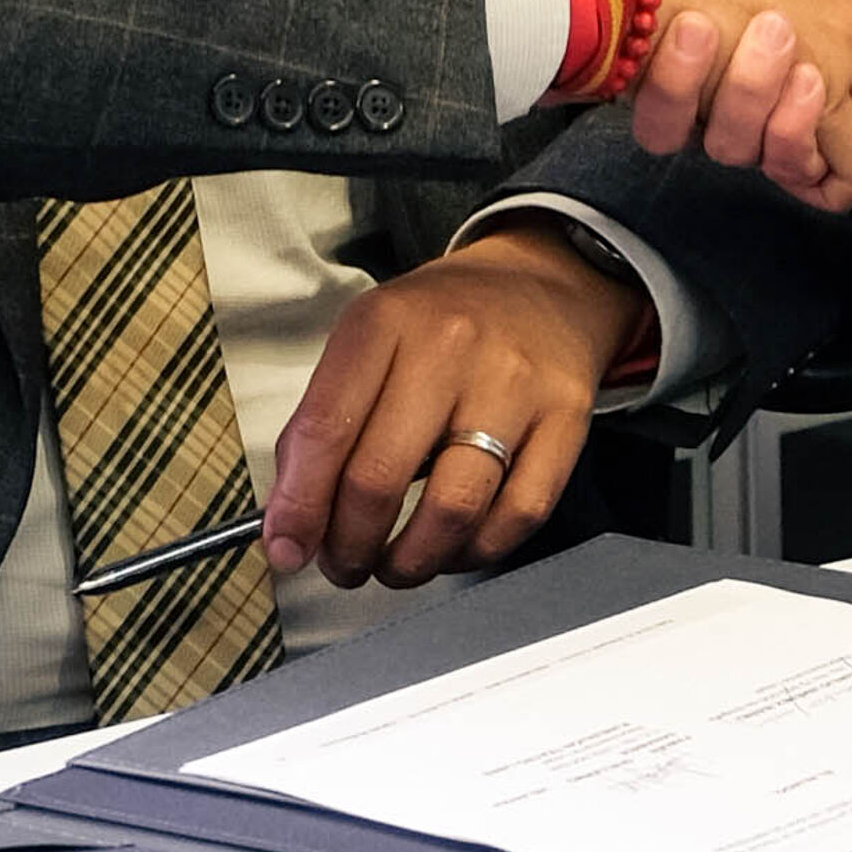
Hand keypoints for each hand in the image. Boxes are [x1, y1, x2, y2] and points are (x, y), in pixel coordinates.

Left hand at [261, 221, 650, 589]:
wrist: (542, 285)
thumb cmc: (443, 323)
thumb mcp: (371, 339)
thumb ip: (326, 422)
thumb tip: (291, 520)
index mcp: (386, 321)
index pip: (325, 429)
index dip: (297, 505)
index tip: (285, 547)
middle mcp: (451, 348)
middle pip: (379, 478)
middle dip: (348, 545)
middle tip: (341, 563)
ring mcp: (515, 386)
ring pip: (452, 509)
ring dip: (409, 562)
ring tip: (393, 566)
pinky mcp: (566, 420)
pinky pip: (517, 515)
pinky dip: (474, 552)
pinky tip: (453, 547)